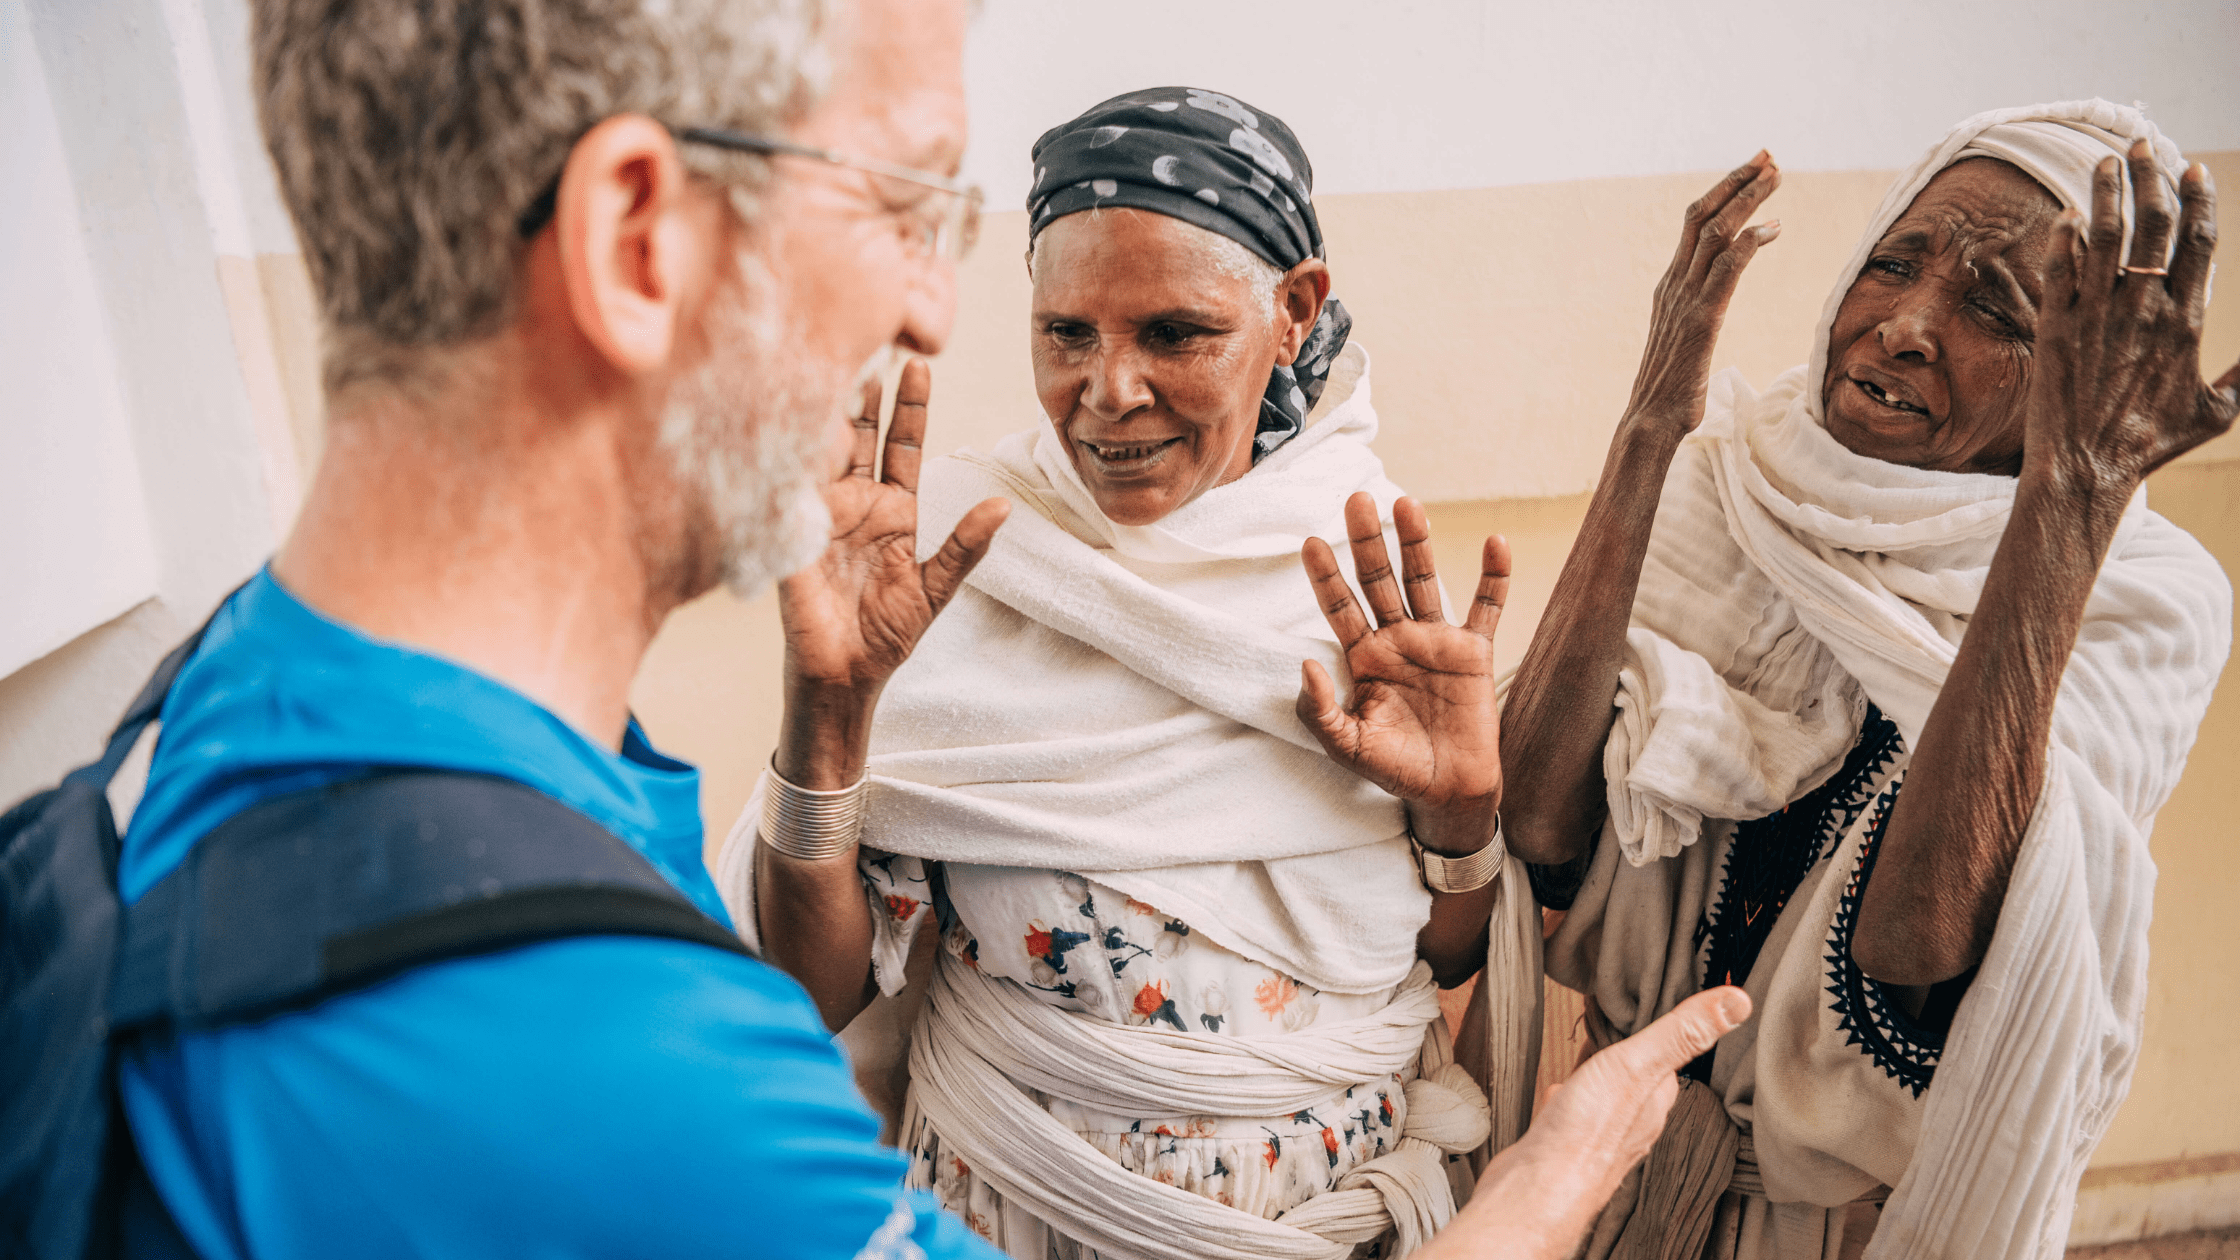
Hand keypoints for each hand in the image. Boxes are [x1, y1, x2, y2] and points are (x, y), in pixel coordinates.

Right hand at [775, 359, 1008, 786]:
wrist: (843, 674)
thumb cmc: (888, 633)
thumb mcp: (936, 588)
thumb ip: (966, 547)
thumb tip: (1004, 505)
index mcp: (891, 509)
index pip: (901, 445)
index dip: (909, 407)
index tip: (918, 364)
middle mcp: (853, 502)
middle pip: (859, 434)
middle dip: (864, 390)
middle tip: (871, 340)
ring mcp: (819, 513)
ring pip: (823, 450)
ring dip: (829, 409)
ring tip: (836, 362)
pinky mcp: (791, 533)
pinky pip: (792, 487)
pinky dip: (795, 454)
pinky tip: (799, 420)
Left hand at [1297, 493, 1508, 850]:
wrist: (1447, 791)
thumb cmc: (1393, 769)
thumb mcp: (1345, 746)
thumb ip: (1319, 710)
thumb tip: (1305, 663)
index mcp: (1363, 657)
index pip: (1339, 606)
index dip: (1325, 575)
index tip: (1309, 541)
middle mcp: (1397, 639)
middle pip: (1379, 580)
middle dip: (1367, 542)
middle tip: (1356, 499)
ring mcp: (1437, 642)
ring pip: (1425, 581)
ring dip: (1417, 543)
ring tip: (1407, 503)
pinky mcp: (1475, 653)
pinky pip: (1486, 608)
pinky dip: (1494, 577)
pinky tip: (1496, 542)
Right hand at [1415, 987, 1751, 1259]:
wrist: (1538, 1186)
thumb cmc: (1587, 1135)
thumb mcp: (1638, 1065)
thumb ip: (1682, 1031)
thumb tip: (1738, 1001)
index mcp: (1656, 1099)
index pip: (1670, 1060)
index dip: (1665, 1033)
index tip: (1661, 1009)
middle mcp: (1635, 1120)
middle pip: (1638, 1077)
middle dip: (1630, 1052)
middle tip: (1624, 1023)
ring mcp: (1600, 1133)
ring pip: (1607, 1094)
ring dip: (1601, 1073)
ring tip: (1596, 1050)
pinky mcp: (1568, 1142)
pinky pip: (1575, 1112)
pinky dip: (1571, 1096)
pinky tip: (1561, 1092)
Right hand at [1625, 152, 1782, 432]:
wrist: (1650, 420)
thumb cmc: (1672, 389)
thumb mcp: (1687, 340)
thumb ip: (1700, 314)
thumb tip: (1715, 307)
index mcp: (1670, 286)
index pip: (1695, 224)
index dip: (1724, 192)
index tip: (1753, 171)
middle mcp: (1674, 284)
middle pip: (1703, 215)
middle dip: (1736, 181)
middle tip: (1768, 156)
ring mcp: (1685, 299)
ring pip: (1715, 232)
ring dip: (1748, 199)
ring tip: (1777, 177)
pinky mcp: (1702, 319)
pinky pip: (1726, 269)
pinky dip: (1751, 242)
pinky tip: (1773, 228)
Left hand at [2027, 143, 2238, 494]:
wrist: (2086, 470)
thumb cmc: (2149, 448)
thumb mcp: (2214, 415)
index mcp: (2185, 321)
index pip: (2198, 243)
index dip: (2198, 200)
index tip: (2193, 170)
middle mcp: (2143, 309)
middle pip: (2154, 224)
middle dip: (2151, 177)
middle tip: (2143, 144)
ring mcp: (2097, 314)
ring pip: (2105, 235)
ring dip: (2107, 192)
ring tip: (2105, 161)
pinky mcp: (2055, 327)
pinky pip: (2060, 269)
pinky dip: (2065, 236)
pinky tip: (2068, 214)